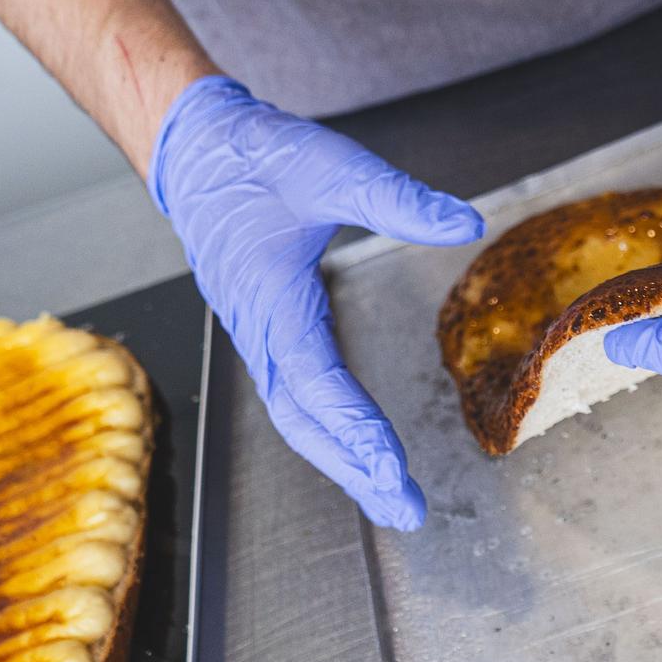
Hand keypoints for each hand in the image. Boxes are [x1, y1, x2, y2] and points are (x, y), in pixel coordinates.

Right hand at [150, 77, 483, 528]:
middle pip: (303, 421)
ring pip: (297, 415)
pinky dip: (329, 431)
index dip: (355, 428)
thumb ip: (399, 198)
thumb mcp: (332, 165)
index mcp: (271, 298)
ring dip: (342, 460)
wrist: (196, 151)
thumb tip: (466, 222)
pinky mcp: (267, 330)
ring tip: (390, 497)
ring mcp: (260, 334)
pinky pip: (297, 396)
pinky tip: (362, 449)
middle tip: (405, 510)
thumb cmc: (256, 156)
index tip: (395, 468)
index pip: (316, 381)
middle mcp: (260, 329)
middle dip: (353, 470)